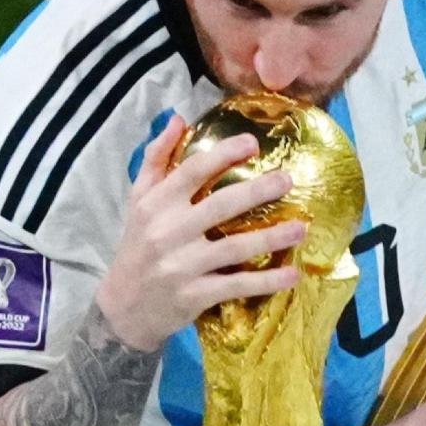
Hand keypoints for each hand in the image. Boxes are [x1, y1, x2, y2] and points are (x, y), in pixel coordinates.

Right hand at [97, 114, 305, 350]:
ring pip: (234, 247)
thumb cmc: (137, 245)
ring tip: (301, 228)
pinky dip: (266, 282)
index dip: (222, 155)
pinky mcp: (195, 295)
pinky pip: (236, 285)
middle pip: (219, 206)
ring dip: (271, 237)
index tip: (253, 143)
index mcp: (156, 204)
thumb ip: (157, 158)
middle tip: (287, 179)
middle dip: (256, 191)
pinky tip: (292, 274)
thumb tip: (178, 118)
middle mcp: (168, 232)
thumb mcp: (139, 199)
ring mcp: (182, 265)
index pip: (191, 172)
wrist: (123, 307)